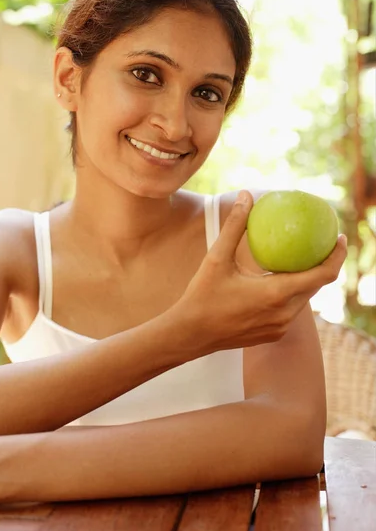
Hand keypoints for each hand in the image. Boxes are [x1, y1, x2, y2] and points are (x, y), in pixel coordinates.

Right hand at [179, 190, 346, 353]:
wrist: (190, 335)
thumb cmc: (202, 296)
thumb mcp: (217, 257)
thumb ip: (235, 226)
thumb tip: (247, 195)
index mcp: (276, 294)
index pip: (322, 275)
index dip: (337, 256)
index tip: (340, 238)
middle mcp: (284, 314)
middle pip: (316, 286)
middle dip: (324, 264)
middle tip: (322, 243)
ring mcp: (280, 327)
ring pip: (304, 299)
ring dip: (306, 279)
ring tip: (303, 258)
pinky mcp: (272, 334)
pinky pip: (290, 310)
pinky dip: (291, 293)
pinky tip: (280, 280)